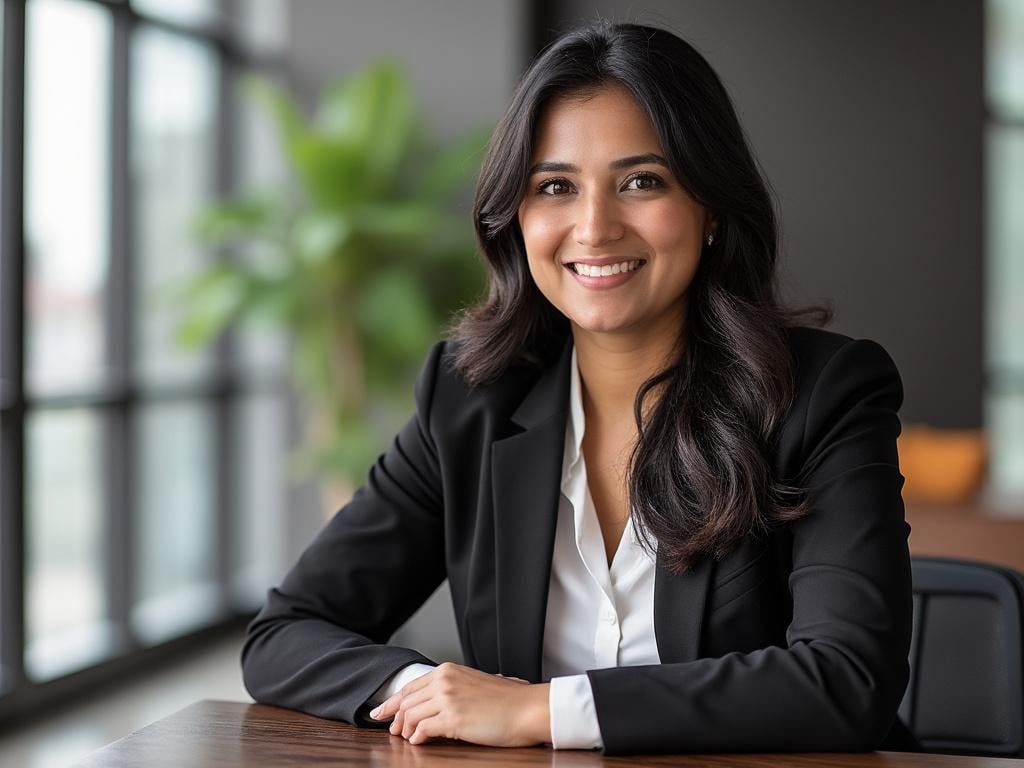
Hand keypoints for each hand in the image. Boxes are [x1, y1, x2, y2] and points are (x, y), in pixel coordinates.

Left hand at [369, 662, 549, 746]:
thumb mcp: (474, 685)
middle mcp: (444, 681)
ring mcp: (447, 699)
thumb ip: (452, 690)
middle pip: (406, 701)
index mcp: (449, 671)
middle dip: (394, 717)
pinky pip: (422, 731)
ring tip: (406, 738)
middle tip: (390, 729)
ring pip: (410, 716)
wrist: (527, 708)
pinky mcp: (452, 719)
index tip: (382, 711)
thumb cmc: (507, 700)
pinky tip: (418, 742)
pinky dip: (417, 738)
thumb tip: (435, 705)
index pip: (411, 686)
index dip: (394, 701)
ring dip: (405, 730)